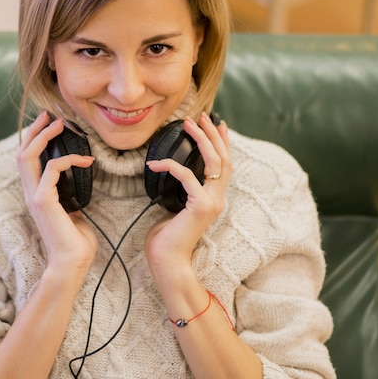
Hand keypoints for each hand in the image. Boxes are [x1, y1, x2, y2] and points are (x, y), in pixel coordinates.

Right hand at [16, 111, 96, 277]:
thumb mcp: (73, 213)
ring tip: (60, 124)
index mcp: (37, 194)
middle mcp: (31, 193)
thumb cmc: (75, 242)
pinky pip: (51, 169)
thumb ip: (70, 199)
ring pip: (27, 156)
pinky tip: (86, 160)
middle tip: (49, 115)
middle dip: (34, 130)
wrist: (72, 263)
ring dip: (43, 136)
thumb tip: (76, 191)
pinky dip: (68, 159)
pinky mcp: (43, 200)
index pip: (29, 160)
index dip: (35, 140)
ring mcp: (35, 196)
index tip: (50, 125)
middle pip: (22, 152)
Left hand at [144, 113, 231, 274]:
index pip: (223, 164)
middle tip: (201, 116)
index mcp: (213, 198)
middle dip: (212, 134)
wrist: (168, 262)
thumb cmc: (166, 238)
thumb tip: (169, 174)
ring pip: (214, 162)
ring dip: (202, 139)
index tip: (216, 124)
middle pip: (223, 158)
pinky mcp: (200, 206)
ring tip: (188, 124)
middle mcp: (218, 198)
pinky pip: (186, 176)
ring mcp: (211, 202)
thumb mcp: (174, 207)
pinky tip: (155, 163)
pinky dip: (170, 166)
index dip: (222, 142)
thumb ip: (179, 191)